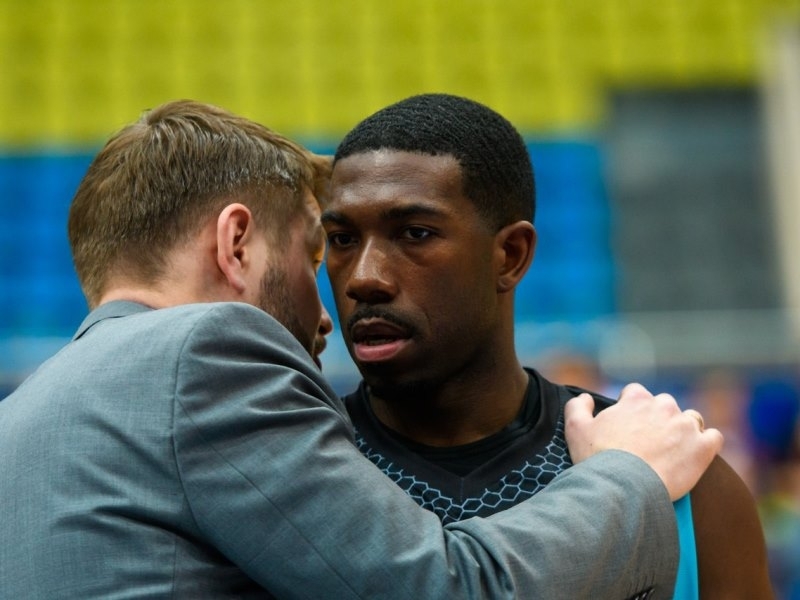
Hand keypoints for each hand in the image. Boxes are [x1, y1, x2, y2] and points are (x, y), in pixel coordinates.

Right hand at [564, 383, 723, 500]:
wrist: (624, 487)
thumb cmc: (599, 459)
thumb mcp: (576, 429)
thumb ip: (577, 407)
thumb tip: (585, 397)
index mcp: (636, 399)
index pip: (636, 393)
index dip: (631, 408)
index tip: (629, 426)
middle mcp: (663, 406)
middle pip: (665, 405)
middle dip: (659, 419)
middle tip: (649, 443)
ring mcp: (686, 425)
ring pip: (692, 419)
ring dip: (685, 431)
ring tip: (674, 452)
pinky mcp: (703, 447)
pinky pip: (714, 437)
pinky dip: (707, 445)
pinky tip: (697, 456)